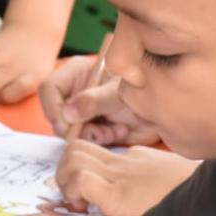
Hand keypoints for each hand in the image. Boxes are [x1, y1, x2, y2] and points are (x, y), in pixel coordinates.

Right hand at [39, 56, 161, 145]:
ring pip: (69, 131)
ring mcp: (83, 112)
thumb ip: (95, 100)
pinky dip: (100, 141)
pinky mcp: (92, 129)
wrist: (165, 107)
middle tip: (97, 133)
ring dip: (91, 136)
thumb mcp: (119, 92)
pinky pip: (84, 141)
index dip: (52, 108)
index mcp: (77, 73)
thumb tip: (67, 113)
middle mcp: (76, 92)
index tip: (65, 125)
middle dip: (75, 128)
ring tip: (114, 131)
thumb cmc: (144, 87)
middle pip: (56, 114)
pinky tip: (119, 132)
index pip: (50, 89)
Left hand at [57, 141, 200, 215]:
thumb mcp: (178, 185)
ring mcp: (121, 177)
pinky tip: (84, 206)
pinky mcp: (118, 197)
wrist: (214, 211)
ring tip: (77, 201)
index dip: (81, 168)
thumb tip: (151, 198)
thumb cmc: (198, 203)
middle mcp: (125, 162)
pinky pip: (82, 180)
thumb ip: (158, 185)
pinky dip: (74, 190)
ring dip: (65, 179)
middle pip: (77, 146)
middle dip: (64, 170)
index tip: (84, 192)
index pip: (96, 151)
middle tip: (74, 195)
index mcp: (137, 159)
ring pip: (73, 157)